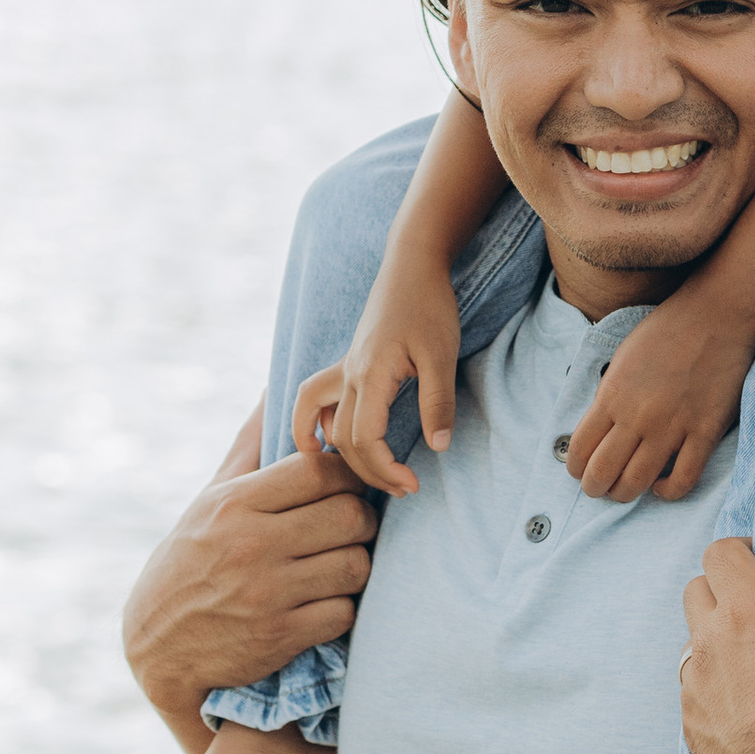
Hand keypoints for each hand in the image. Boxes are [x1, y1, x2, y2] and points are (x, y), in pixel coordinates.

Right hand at [121, 411, 378, 729]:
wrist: (158, 645)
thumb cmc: (190, 560)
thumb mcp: (209, 499)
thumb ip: (250, 445)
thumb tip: (274, 388)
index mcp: (235, 503)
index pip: (319, 470)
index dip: (347, 473)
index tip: (346, 484)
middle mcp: (252, 544)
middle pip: (349, 515)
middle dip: (361, 519)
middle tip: (350, 526)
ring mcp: (267, 593)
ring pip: (355, 565)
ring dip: (355, 565)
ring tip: (340, 562)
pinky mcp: (280, 637)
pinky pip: (343, 613)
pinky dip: (341, 608)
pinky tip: (323, 602)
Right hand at [294, 239, 462, 500]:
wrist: (412, 265)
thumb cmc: (429, 306)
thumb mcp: (442, 356)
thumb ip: (438, 403)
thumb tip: (438, 448)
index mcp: (370, 374)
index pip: (364, 438)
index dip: (384, 470)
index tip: (412, 484)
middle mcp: (348, 374)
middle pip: (343, 438)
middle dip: (370, 471)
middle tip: (404, 488)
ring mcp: (344, 367)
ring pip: (320, 419)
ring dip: (336, 452)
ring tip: (355, 477)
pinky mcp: (348, 362)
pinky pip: (315, 398)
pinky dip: (312, 423)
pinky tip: (324, 440)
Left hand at [562, 279, 754, 501]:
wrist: (716, 314)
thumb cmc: (667, 330)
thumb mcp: (622, 357)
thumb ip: (609, 394)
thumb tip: (600, 428)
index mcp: (611, 395)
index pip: (579, 449)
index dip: (575, 468)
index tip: (580, 471)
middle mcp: (637, 416)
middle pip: (603, 473)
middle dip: (594, 488)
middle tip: (599, 488)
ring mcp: (672, 427)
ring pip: (637, 483)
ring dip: (624, 494)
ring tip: (625, 490)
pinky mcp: (704, 432)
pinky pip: (684, 479)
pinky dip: (668, 492)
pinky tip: (661, 485)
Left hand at [678, 542, 754, 753]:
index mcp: (747, 610)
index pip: (720, 554)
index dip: (740, 551)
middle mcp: (709, 643)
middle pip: (697, 592)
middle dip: (722, 592)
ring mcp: (697, 689)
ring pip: (693, 645)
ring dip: (715, 642)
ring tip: (754, 656)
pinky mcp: (694, 729)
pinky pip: (694, 695)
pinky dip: (714, 692)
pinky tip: (748, 705)